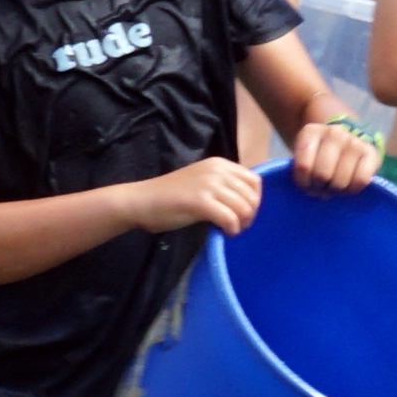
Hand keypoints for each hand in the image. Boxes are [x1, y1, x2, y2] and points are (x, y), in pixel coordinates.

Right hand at [121, 158, 261, 236]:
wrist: (142, 201)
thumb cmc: (170, 196)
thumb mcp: (202, 182)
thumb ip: (222, 185)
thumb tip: (245, 202)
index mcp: (219, 164)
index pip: (255, 181)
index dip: (254, 201)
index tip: (242, 214)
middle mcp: (217, 170)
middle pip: (252, 196)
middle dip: (249, 215)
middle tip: (236, 226)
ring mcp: (209, 185)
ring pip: (245, 208)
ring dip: (241, 224)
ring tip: (229, 229)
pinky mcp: (200, 202)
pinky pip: (230, 218)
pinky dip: (232, 229)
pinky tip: (224, 232)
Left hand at [289, 117, 379, 192]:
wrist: (347, 142)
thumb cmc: (320, 155)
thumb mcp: (304, 156)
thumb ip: (302, 170)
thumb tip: (312, 190)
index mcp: (311, 132)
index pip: (303, 167)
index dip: (304, 183)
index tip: (307, 184)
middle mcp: (333, 133)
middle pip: (322, 175)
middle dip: (320, 188)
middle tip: (322, 187)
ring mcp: (354, 141)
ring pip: (341, 181)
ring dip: (336, 191)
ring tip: (335, 187)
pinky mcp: (371, 152)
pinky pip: (361, 180)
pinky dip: (353, 189)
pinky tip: (349, 186)